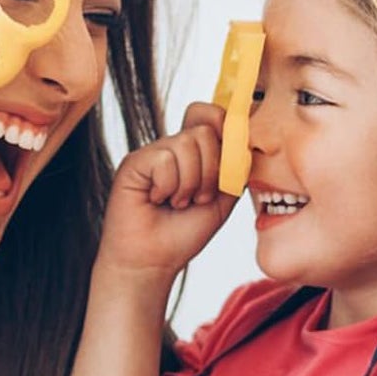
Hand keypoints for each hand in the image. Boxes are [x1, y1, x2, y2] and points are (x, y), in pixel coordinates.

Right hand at [97, 102, 238, 285]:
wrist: (154, 261)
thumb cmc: (184, 233)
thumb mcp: (222, 199)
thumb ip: (235, 168)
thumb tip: (242, 140)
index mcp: (194, 152)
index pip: (212, 114)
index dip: (225, 129)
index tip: (228, 163)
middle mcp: (172, 147)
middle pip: (205, 129)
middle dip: (211, 171)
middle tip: (197, 198)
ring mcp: (152, 153)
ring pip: (186, 143)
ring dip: (190, 183)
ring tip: (177, 203)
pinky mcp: (134, 163)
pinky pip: (164, 159)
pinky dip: (168, 187)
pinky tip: (157, 201)